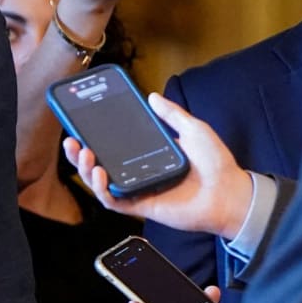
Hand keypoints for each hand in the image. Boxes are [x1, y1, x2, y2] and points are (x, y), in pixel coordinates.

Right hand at [61, 92, 255, 238]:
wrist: (229, 193)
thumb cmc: (216, 165)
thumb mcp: (193, 129)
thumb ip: (172, 114)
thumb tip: (152, 96)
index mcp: (148, 154)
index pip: (114, 144)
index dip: (94, 135)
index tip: (81, 122)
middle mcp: (138, 171)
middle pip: (98, 163)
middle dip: (78, 153)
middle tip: (72, 140)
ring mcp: (138, 189)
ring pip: (99, 182)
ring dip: (84, 169)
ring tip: (82, 153)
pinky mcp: (141, 205)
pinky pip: (113, 200)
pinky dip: (100, 188)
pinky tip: (99, 172)